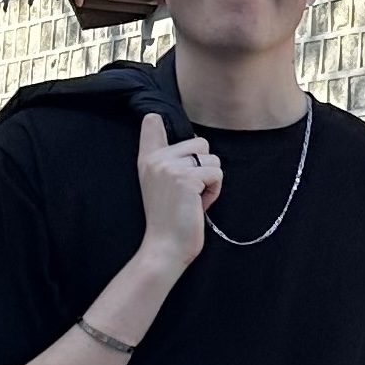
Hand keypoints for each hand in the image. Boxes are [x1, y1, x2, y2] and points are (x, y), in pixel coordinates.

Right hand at [136, 112, 222, 268]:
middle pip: (200, 143)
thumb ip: (169, 160)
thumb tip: (181, 133)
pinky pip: (217, 174)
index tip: (153, 115)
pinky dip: (215, 191)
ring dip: (210, 181)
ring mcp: (170, 168)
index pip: (151, 125)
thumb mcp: (161, 184)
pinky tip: (199, 205)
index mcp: (148, 160)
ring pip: (212, 159)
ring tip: (193, 200)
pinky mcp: (186, 179)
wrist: (164, 248)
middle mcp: (156, 159)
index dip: (156, 120)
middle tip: (188, 194)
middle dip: (204, 168)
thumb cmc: (169, 219)